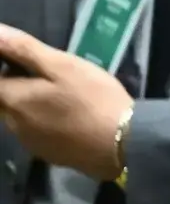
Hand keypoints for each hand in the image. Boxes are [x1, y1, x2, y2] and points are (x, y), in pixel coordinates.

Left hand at [0, 26, 134, 180]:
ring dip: (33, 105)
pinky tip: (71, 119)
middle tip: (51, 77)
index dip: (6, 66)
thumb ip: (24, 48)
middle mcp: (13, 124)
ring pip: (21, 117)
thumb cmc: (93, 99)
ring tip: (65, 98)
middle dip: (18, 86)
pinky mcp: (49, 155)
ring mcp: (31, 143)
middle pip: (5, 99)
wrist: (123, 143)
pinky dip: (47, 123)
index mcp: (14, 100)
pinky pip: (38, 133)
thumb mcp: (63, 66)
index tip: (28, 61)